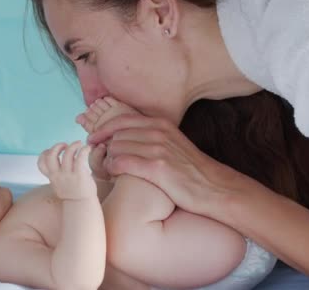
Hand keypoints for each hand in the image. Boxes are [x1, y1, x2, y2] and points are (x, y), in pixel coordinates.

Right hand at [38, 141, 96, 200]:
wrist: (83, 205)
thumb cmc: (74, 194)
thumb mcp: (59, 185)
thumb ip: (57, 176)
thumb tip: (57, 166)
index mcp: (52, 177)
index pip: (41, 163)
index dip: (44, 153)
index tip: (52, 151)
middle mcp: (58, 176)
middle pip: (51, 156)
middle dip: (57, 146)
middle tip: (66, 145)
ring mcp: (68, 175)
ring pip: (67, 154)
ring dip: (73, 145)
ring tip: (79, 144)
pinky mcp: (80, 175)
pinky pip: (80, 157)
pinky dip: (83, 149)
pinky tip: (87, 148)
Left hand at [88, 113, 245, 219]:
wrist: (215, 188)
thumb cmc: (191, 170)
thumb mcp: (173, 143)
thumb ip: (152, 136)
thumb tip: (125, 137)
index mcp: (161, 124)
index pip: (121, 119)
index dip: (102, 129)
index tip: (93, 139)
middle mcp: (158, 132)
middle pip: (116, 134)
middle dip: (104, 147)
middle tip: (99, 159)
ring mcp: (158, 149)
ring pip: (116, 147)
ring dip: (107, 159)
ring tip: (109, 169)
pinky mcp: (157, 168)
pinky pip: (122, 162)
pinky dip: (113, 168)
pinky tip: (114, 174)